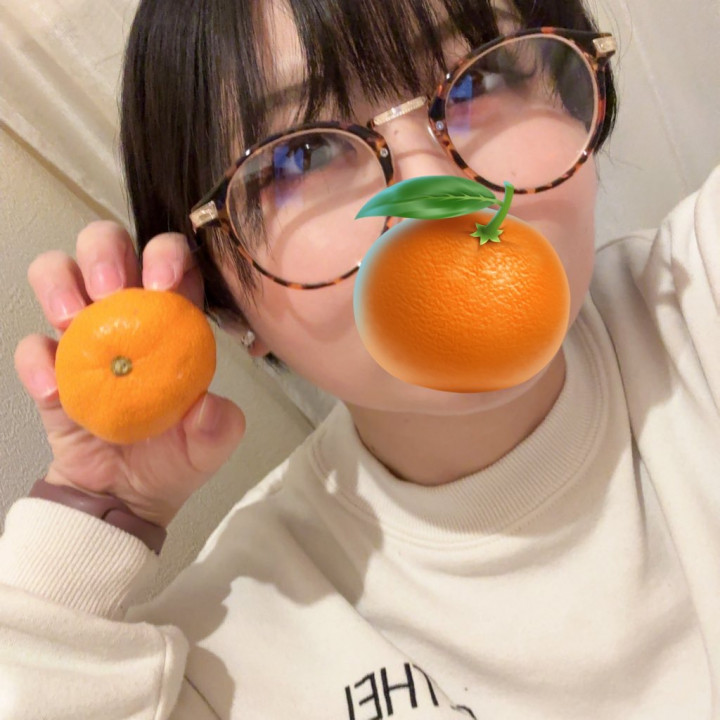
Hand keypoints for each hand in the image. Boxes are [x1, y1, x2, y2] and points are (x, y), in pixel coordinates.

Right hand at [14, 221, 246, 527]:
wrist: (124, 494)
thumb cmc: (173, 456)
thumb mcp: (209, 445)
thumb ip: (219, 426)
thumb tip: (207, 406)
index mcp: (173, 317)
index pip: (171, 261)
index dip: (167, 256)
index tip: (163, 284)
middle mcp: (126, 311)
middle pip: (108, 245)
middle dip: (105, 251)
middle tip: (109, 288)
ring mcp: (83, 333)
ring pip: (58, 271)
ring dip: (60, 283)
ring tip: (72, 321)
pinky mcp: (49, 364)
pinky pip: (31, 344)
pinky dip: (36, 361)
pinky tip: (53, 390)